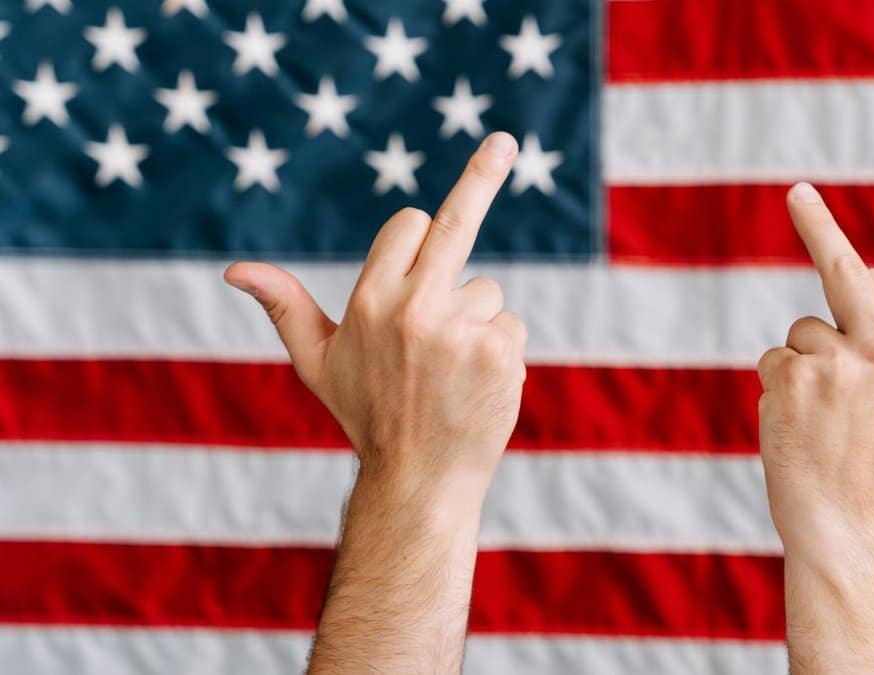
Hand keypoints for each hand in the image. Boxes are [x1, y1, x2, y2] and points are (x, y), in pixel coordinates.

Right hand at [224, 132, 526, 494]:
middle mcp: (412, 308)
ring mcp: (459, 329)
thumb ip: (285, 307)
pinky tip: (477, 387)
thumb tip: (235, 271)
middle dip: (482, 175)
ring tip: (451, 372)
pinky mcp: (499, 351)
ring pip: (487, 291)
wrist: (419, 482)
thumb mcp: (316, 363)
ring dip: (477, 323)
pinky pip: (512, 326)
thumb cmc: (367, 416)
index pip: (410, 224)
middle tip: (503, 140)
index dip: (415, 242)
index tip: (422, 240)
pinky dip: (501, 352)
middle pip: (455, 224)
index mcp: (368, 299)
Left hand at [757, 183, 873, 545]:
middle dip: (816, 222)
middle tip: (797, 189)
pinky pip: (771, 359)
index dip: (856, 281)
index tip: (812, 203)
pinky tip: (797, 423)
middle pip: (842, 271)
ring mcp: (835, 360)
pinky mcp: (792, 376)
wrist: (846, 523)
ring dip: (801, 366)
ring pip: (799, 333)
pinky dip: (775, 387)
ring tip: (823, 416)